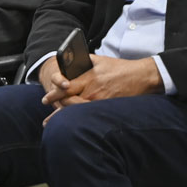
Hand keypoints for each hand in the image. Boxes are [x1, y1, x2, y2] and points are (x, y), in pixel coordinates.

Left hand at [39, 55, 161, 123]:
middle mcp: (93, 91)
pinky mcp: (108, 108)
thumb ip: (84, 60)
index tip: (45, 99)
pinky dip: (81, 120)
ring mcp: (100, 101)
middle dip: (57, 111)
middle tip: (47, 120)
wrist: (141, 76)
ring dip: (66, 119)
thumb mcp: (100, 60)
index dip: (54, 94)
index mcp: (89, 77)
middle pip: (69, 103)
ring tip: (56, 126)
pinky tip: (75, 126)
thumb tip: (71, 61)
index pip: (66, 87)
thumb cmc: (120, 68)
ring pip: (79, 111)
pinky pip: (91, 115)